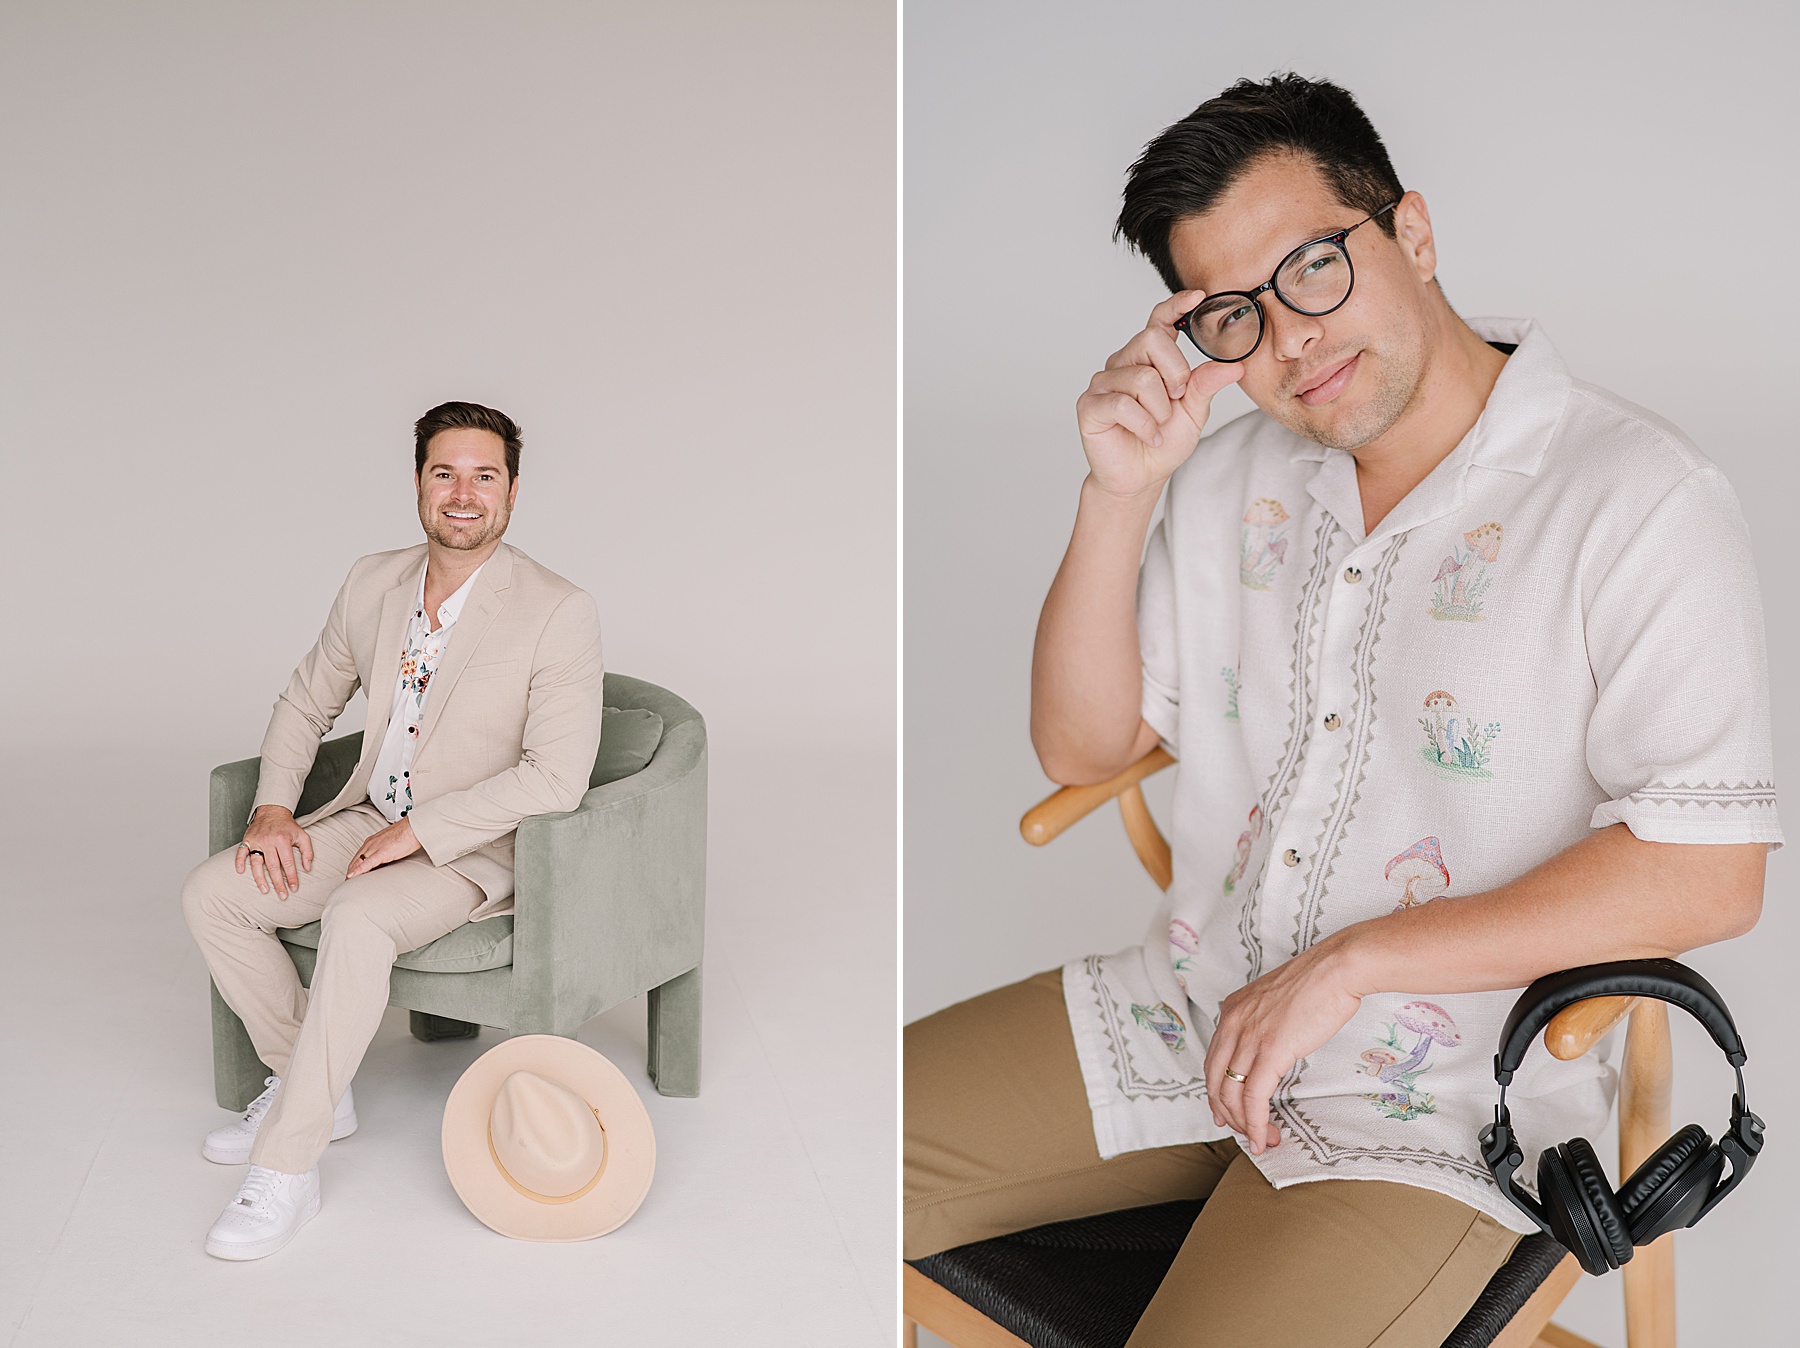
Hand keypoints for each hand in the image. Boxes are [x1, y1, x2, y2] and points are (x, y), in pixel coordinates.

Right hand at [236, 805, 313, 898]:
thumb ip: (307, 851)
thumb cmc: (287, 826)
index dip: (292, 877)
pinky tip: (241, 872)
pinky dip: (239, 862)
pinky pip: (241, 852)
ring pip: (256, 863)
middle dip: (278, 883)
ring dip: (260, 878)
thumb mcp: (302, 836)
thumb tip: (308, 868)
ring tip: (265, 890)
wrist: (273, 811)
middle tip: (282, 895)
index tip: (294, 888)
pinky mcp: (247, 840)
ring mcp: (256, 841)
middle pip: (273, 866)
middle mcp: (269, 841)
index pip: (288, 863)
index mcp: (283, 840)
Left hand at [345, 817, 422, 877]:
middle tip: (347, 883)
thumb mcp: (391, 843)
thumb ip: (384, 850)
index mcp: (372, 841)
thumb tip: (384, 860)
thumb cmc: (407, 834)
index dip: (353, 867)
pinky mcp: (382, 853)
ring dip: (351, 874)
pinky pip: (367, 864)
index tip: (351, 876)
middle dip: (350, 872)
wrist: (414, 828)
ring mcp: (375, 848)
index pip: (358, 857)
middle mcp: (371, 844)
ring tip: (348, 884)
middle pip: (355, 861)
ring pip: (358, 863)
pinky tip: (352, 877)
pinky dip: (358, 871)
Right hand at [1075, 290, 1244, 499]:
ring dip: (1159, 409)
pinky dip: (1143, 424)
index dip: (1176, 305)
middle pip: (1152, 340)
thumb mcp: (1194, 411)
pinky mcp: (1090, 405)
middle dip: (1175, 372)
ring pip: (1142, 378)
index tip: (1198, 297)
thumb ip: (1206, 385)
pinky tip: (1147, 435)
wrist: (1140, 478)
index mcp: (1148, 358)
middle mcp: (1123, 363)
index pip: (1159, 321)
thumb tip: (1234, 365)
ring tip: (1157, 425)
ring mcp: (1103, 382)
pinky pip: (1123, 404)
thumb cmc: (1162, 442)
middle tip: (1177, 398)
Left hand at [1204, 936, 1364, 1153]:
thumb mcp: (1276, 1002)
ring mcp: (1249, 1036)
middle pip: (1214, 1081)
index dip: (1217, 1093)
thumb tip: (1268, 1051)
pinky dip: (1255, 1122)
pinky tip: (1263, 1136)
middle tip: (1243, 1131)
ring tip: (1261, 1139)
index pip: (1213, 1061)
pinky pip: (1253, 1096)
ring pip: (1230, 1093)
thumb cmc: (1318, 984)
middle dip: (1226, 1113)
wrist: (1337, 969)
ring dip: (1244, 1124)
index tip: (1227, 1113)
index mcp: (1232, 1010)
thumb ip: (1264, 1024)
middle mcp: (1233, 1022)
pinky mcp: (1270, 1050)